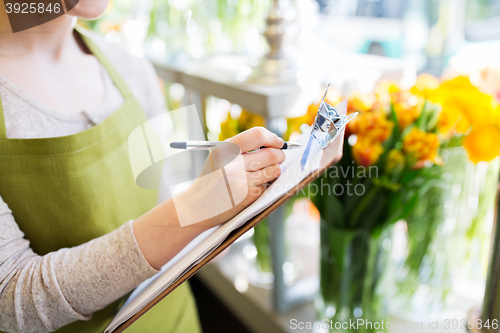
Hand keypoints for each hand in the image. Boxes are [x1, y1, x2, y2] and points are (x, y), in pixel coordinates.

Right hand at [133, 127, 285, 268]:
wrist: (196, 207)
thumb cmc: (211, 179)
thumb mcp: (219, 157)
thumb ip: (242, 148)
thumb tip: (274, 143)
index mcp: (225, 150)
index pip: (257, 135)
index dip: (272, 137)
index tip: (278, 142)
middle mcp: (233, 164)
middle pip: (271, 154)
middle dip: (279, 155)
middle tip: (279, 156)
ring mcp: (241, 181)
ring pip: (273, 171)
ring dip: (274, 170)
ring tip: (264, 172)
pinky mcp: (247, 196)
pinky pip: (267, 186)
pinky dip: (264, 185)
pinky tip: (251, 187)